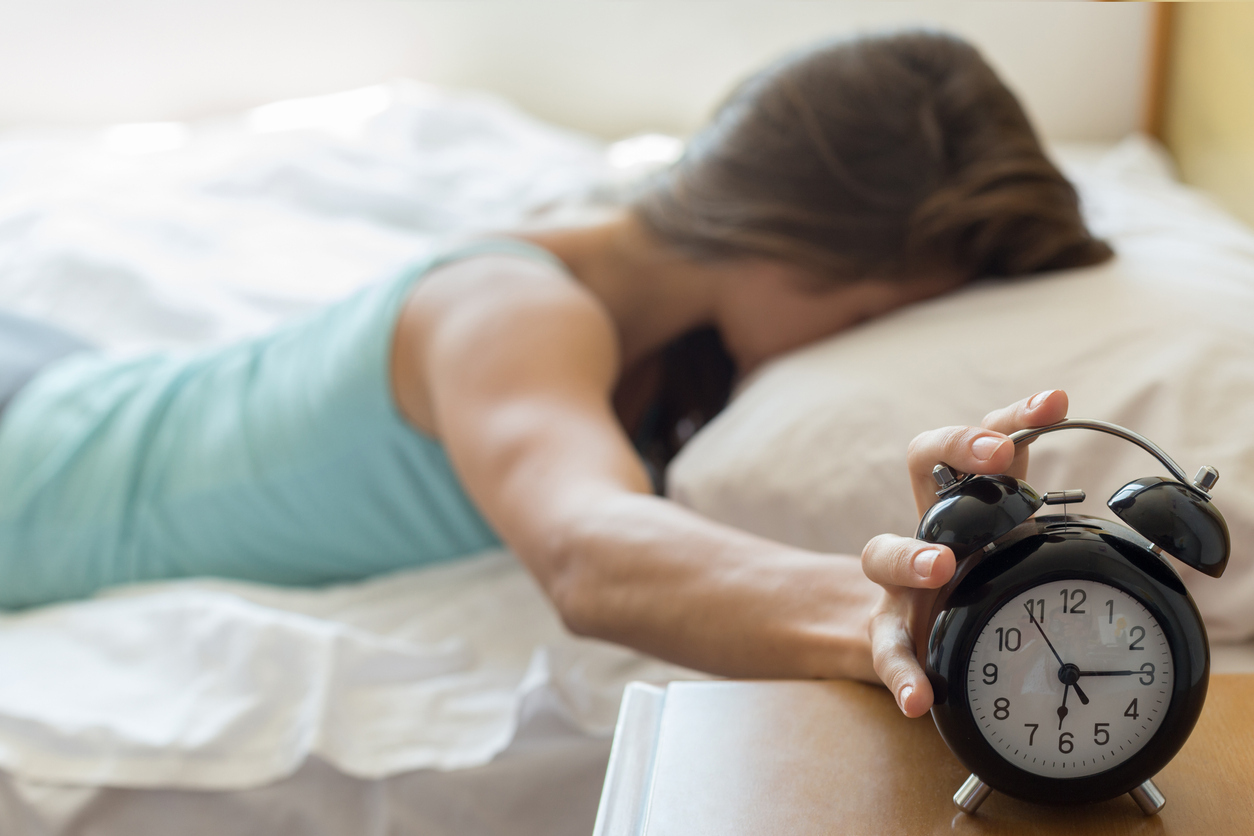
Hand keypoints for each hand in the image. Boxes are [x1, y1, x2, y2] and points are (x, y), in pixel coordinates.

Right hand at [860, 389, 1069, 716]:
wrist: (917, 635)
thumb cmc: (981, 590)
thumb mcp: (1021, 555)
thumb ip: (1065, 540)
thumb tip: (1169, 537)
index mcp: (970, 503)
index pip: (984, 443)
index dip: (1014, 418)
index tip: (1056, 403)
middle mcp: (930, 527)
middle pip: (922, 461)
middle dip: (958, 447)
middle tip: (996, 460)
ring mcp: (902, 579)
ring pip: (883, 551)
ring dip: (912, 556)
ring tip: (941, 569)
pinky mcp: (890, 631)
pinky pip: (888, 649)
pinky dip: (904, 673)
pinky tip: (919, 697)